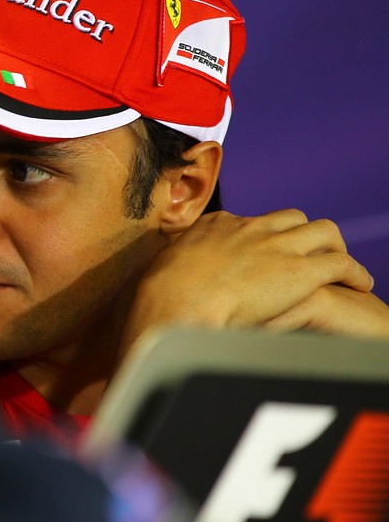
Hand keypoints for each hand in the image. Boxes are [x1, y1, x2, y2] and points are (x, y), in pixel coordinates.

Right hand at [125, 209, 373, 343]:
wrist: (174, 304)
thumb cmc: (161, 296)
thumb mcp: (164, 266)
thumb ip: (179, 263)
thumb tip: (172, 276)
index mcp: (216, 225)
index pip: (249, 221)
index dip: (263, 238)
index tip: (265, 255)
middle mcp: (250, 228)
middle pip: (292, 218)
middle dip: (304, 236)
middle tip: (309, 257)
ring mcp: (276, 246)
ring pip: (324, 231)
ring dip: (335, 249)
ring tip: (341, 269)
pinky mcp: (299, 271)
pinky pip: (342, 263)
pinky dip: (356, 273)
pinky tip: (360, 284)